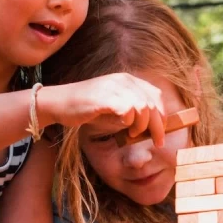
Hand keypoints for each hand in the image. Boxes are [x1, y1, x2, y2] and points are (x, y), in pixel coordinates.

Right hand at [38, 73, 166, 146]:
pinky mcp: (104, 97)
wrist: (59, 103)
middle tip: (156, 142)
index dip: (162, 116)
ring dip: (142, 126)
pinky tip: (123, 127)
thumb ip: (133, 113)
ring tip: (133, 134)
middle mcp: (123, 80)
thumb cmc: (87, 108)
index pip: (156, 96)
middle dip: (157, 126)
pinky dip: (129, 121)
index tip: (160, 133)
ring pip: (144, 107)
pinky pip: (128, 109)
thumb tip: (153, 128)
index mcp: (128, 80)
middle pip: (153, 104)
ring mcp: (114, 87)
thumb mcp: (114, 109)